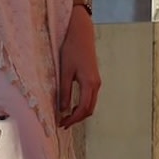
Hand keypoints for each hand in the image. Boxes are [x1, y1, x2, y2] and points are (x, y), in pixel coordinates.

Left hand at [57, 5, 100, 125]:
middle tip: (63, 123)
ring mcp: (96, 81)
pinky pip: (90, 97)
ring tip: (66, 116)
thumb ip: (64, 91)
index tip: (61, 124)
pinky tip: (72, 105)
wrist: (81, 33)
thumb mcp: (65, 72)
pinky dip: (82, 105)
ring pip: (91, 104)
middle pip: (89, 109)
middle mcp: (96, 84)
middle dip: (77, 119)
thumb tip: (62, 110)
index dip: (72, 119)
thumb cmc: (71, 50)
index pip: (83, 109)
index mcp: (89, 83)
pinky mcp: (94, 78)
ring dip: (80, 113)